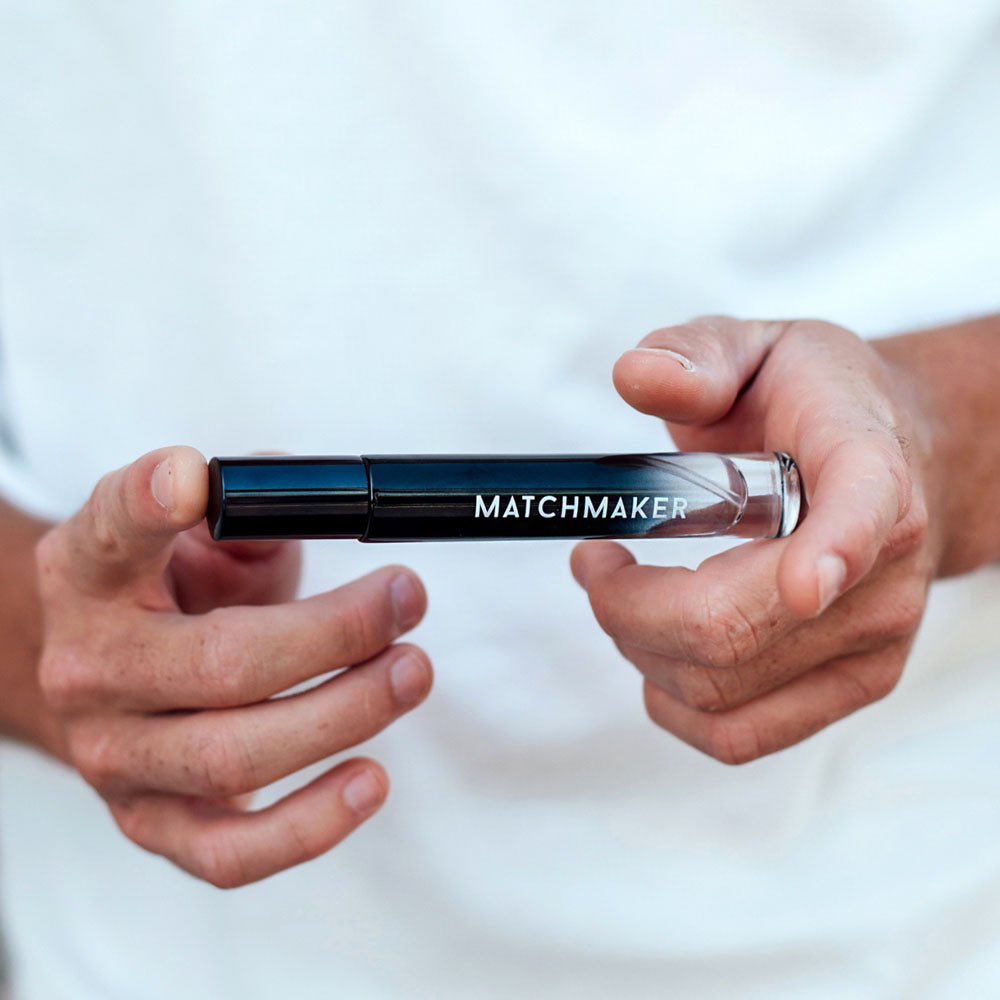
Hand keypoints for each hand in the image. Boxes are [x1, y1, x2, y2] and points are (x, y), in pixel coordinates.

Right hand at [35, 446, 430, 885]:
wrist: (107, 678)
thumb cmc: (176, 592)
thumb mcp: (202, 533)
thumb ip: (251, 510)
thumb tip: (326, 505)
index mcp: (91, 573)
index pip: (109, 530)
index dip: (147, 501)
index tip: (190, 480)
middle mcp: (90, 667)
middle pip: (219, 665)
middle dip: (334, 634)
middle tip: (408, 599)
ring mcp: (116, 757)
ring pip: (233, 757)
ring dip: (344, 716)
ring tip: (413, 673)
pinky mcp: (152, 824)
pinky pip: (230, 854)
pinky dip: (308, 827)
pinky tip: (370, 781)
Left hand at [571, 317, 937, 763]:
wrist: (892, 457)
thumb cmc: (813, 404)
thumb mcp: (753, 347)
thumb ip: (696, 355)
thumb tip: (637, 376)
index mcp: (869, 468)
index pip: (864, 516)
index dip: (832, 553)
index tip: (800, 582)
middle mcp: (882, 570)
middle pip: (734, 628)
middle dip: (627, 604)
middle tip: (595, 559)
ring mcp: (872, 641)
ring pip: (718, 689)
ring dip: (636, 645)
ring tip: (619, 588)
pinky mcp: (851, 687)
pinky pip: (741, 735)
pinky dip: (671, 703)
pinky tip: (654, 652)